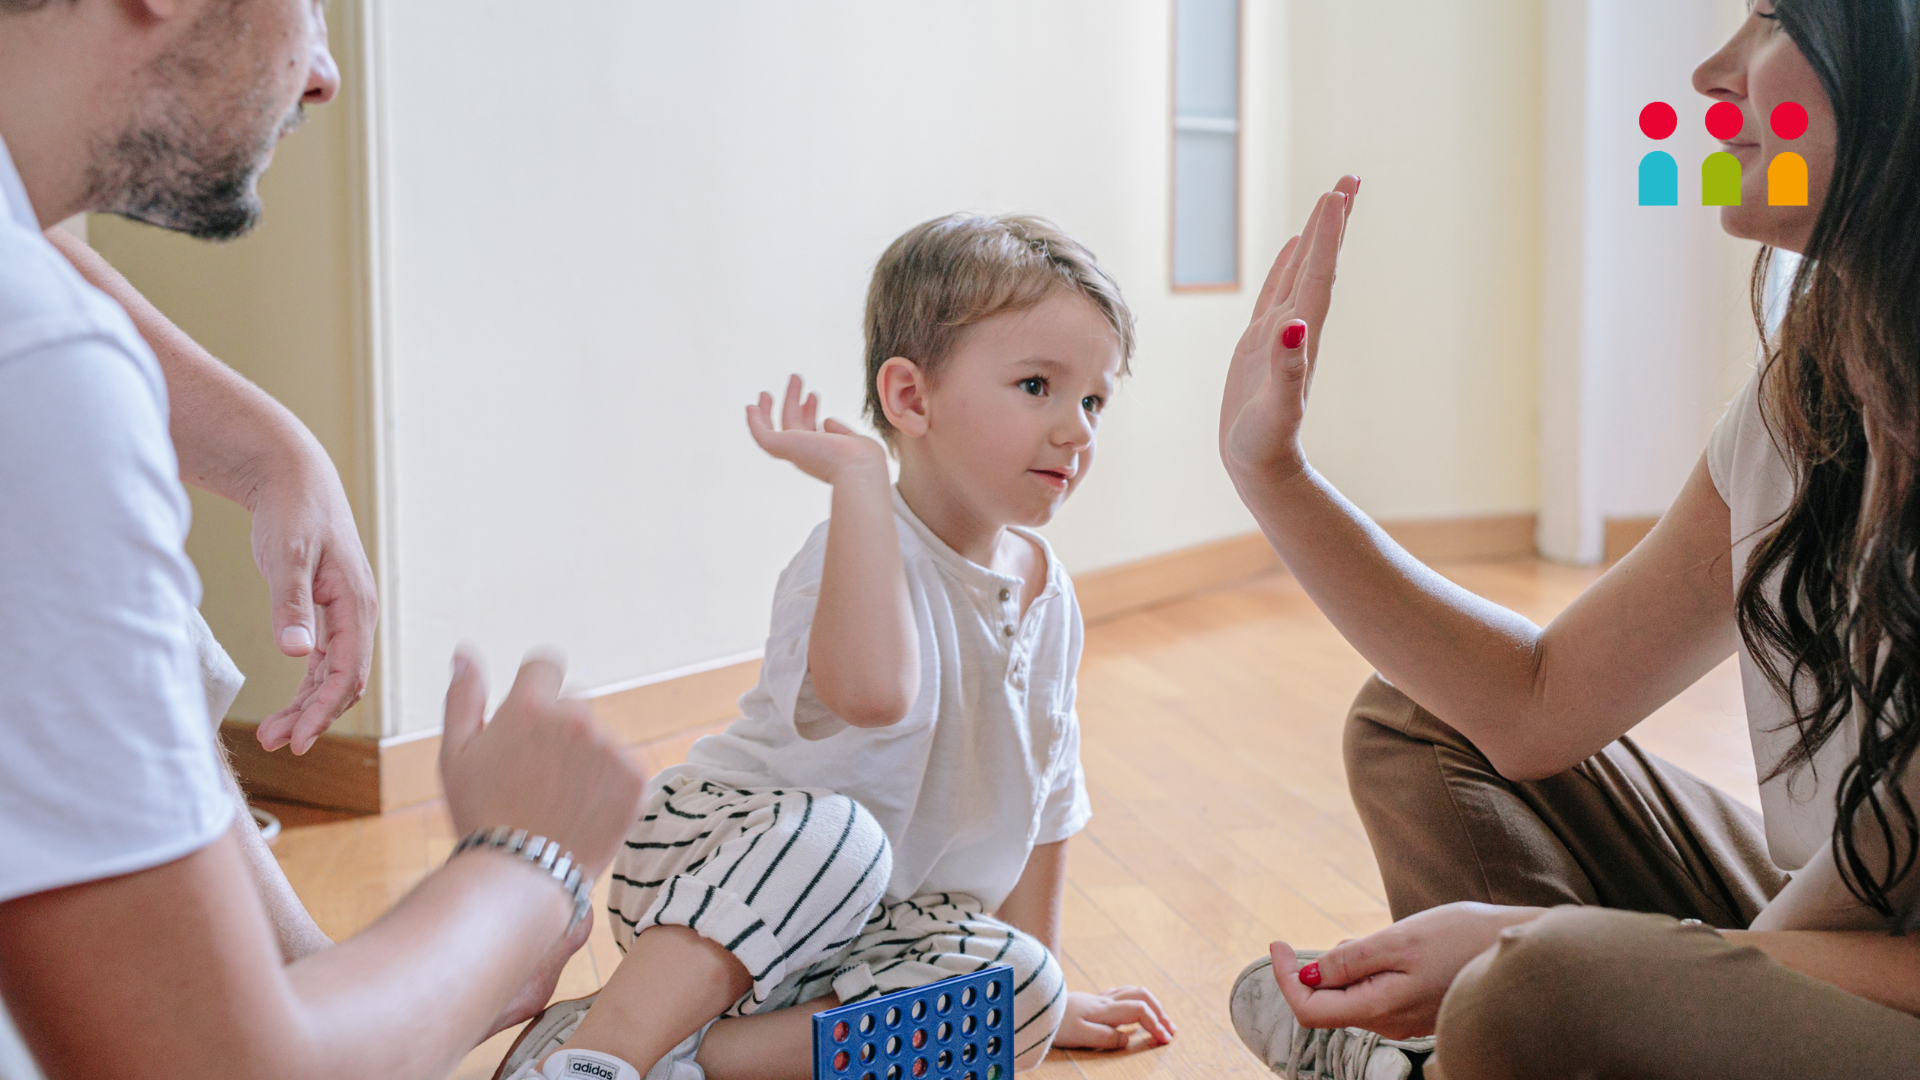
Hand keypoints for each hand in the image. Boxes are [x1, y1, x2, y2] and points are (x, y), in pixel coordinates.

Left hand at [248, 459, 378, 753]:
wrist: (293, 476)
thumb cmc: (293, 510)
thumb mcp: (288, 556)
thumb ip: (292, 605)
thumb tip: (297, 653)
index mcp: (356, 603)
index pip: (348, 672)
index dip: (323, 710)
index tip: (295, 739)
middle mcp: (357, 613)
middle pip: (343, 681)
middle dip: (312, 716)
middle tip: (275, 744)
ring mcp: (343, 613)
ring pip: (332, 674)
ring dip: (307, 706)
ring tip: (272, 734)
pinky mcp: (325, 610)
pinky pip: (323, 660)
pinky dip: (306, 685)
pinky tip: (286, 704)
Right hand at [439, 651, 648, 880]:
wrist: (524, 875)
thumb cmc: (481, 815)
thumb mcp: (456, 756)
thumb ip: (463, 698)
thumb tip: (465, 652)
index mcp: (530, 707)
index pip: (545, 666)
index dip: (535, 691)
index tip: (529, 724)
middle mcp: (576, 718)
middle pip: (574, 705)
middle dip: (559, 731)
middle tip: (537, 778)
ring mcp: (610, 747)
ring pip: (599, 738)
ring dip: (585, 758)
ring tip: (558, 801)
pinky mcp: (636, 775)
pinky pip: (623, 764)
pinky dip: (608, 783)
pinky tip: (584, 810)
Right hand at [746, 374, 886, 484]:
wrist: (858, 468)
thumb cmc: (863, 459)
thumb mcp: (854, 441)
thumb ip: (841, 432)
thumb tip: (827, 421)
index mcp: (823, 454)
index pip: (811, 431)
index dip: (810, 412)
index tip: (813, 395)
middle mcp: (806, 454)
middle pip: (793, 424)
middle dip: (793, 400)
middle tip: (795, 378)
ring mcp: (793, 452)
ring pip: (774, 429)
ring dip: (770, 408)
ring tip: (769, 388)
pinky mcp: (781, 448)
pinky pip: (761, 435)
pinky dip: (754, 422)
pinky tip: (751, 407)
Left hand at [1052, 987, 1176, 1050]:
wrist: (1033, 1005)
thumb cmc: (1055, 1023)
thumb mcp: (1081, 1035)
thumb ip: (1107, 1037)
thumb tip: (1128, 1038)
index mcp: (1105, 1010)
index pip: (1140, 1011)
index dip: (1156, 1024)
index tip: (1165, 1040)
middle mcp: (1104, 1000)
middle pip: (1141, 996)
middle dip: (1159, 1011)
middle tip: (1170, 1029)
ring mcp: (1097, 998)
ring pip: (1132, 992)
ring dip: (1150, 1004)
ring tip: (1160, 1018)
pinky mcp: (1090, 1000)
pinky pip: (1120, 993)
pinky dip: (1135, 1000)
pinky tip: (1133, 1010)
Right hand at [1219, 175, 1361, 485]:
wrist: (1261, 468)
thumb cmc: (1266, 444)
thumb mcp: (1277, 409)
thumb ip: (1287, 370)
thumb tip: (1295, 327)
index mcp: (1301, 336)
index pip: (1318, 275)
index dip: (1328, 234)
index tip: (1339, 193)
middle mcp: (1296, 327)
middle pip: (1319, 264)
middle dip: (1333, 222)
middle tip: (1350, 178)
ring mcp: (1280, 333)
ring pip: (1302, 272)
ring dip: (1317, 237)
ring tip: (1330, 200)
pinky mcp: (1261, 343)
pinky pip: (1278, 290)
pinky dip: (1288, 264)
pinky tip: (1295, 246)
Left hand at [1269, 902, 1544, 1040]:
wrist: (1522, 950)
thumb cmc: (1463, 938)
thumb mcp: (1399, 939)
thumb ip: (1352, 960)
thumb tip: (1310, 974)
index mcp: (1380, 1008)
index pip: (1310, 1010)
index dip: (1285, 978)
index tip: (1277, 942)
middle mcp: (1389, 1022)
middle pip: (1328, 1003)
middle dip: (1314, 969)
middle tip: (1318, 937)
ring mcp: (1404, 1019)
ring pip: (1351, 996)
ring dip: (1342, 968)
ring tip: (1365, 939)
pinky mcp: (1417, 1007)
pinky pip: (1375, 993)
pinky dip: (1365, 970)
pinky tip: (1386, 947)